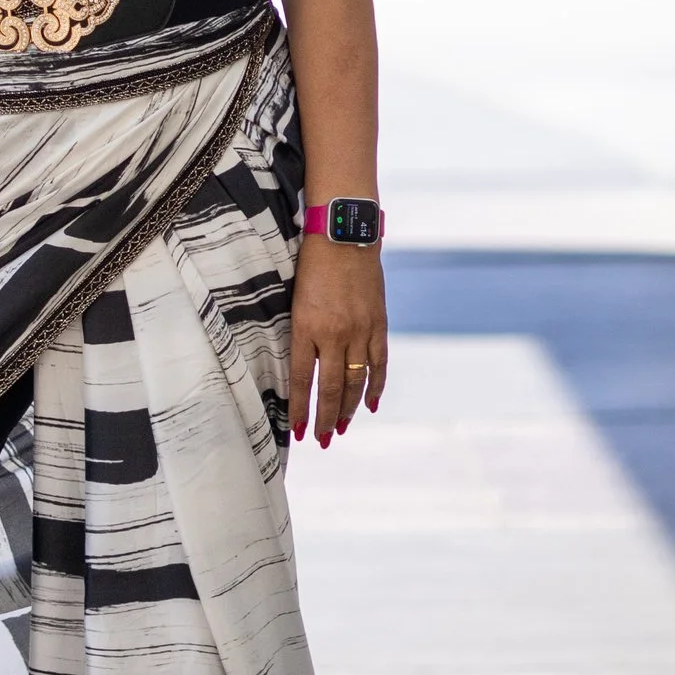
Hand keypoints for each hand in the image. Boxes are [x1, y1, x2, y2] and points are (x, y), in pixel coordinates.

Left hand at [288, 241, 386, 447]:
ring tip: (339, 430)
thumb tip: (301, 367)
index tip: (298, 430)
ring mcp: (360, 331)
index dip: (300, 407)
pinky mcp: (378, 324)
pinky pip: (378, 364)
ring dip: (347, 410)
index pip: (302, 379)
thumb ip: (301, 332)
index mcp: (306, 326)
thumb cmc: (312, 263)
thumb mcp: (296, 298)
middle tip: (321, 440)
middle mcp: (334, 334)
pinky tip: (369, 405)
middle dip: (324, 418)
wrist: (345, 235)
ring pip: (355, 382)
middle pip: (329, 388)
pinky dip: (374, 387)